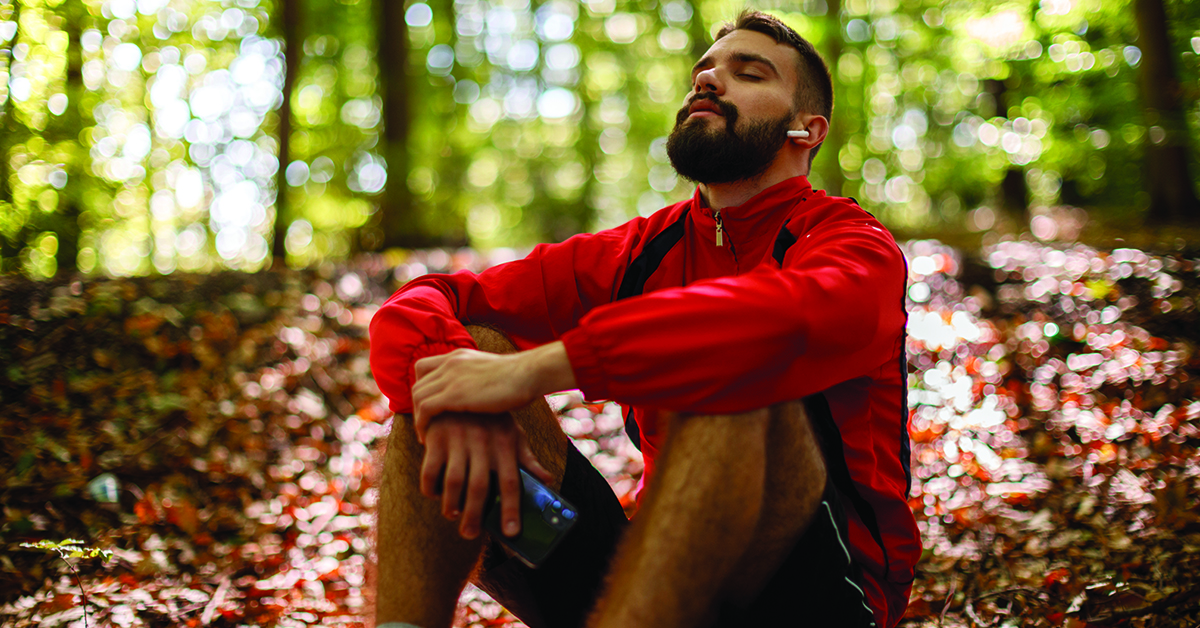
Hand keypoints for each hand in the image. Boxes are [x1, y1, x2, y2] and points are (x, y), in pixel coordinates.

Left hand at [411, 342, 575, 441]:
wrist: (529, 374)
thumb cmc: (519, 378)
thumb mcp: (491, 372)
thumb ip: (477, 379)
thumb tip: (478, 394)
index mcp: (458, 356)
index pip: (424, 367)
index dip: (422, 388)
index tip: (429, 407)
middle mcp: (450, 363)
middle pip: (418, 384)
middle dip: (417, 407)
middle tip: (426, 426)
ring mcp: (451, 377)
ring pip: (418, 396)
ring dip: (418, 418)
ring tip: (426, 435)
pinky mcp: (454, 394)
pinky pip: (425, 409)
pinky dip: (422, 424)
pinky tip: (428, 438)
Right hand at [420, 411, 552, 539]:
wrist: (461, 382)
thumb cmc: (492, 417)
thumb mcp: (513, 433)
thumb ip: (527, 458)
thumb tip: (547, 481)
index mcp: (505, 444)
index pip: (511, 482)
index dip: (511, 509)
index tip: (511, 533)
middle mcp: (482, 443)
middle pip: (480, 488)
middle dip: (475, 516)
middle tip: (470, 534)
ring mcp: (458, 439)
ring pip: (454, 482)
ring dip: (451, 505)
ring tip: (452, 516)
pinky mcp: (436, 437)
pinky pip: (429, 470)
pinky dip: (431, 487)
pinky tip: (435, 495)